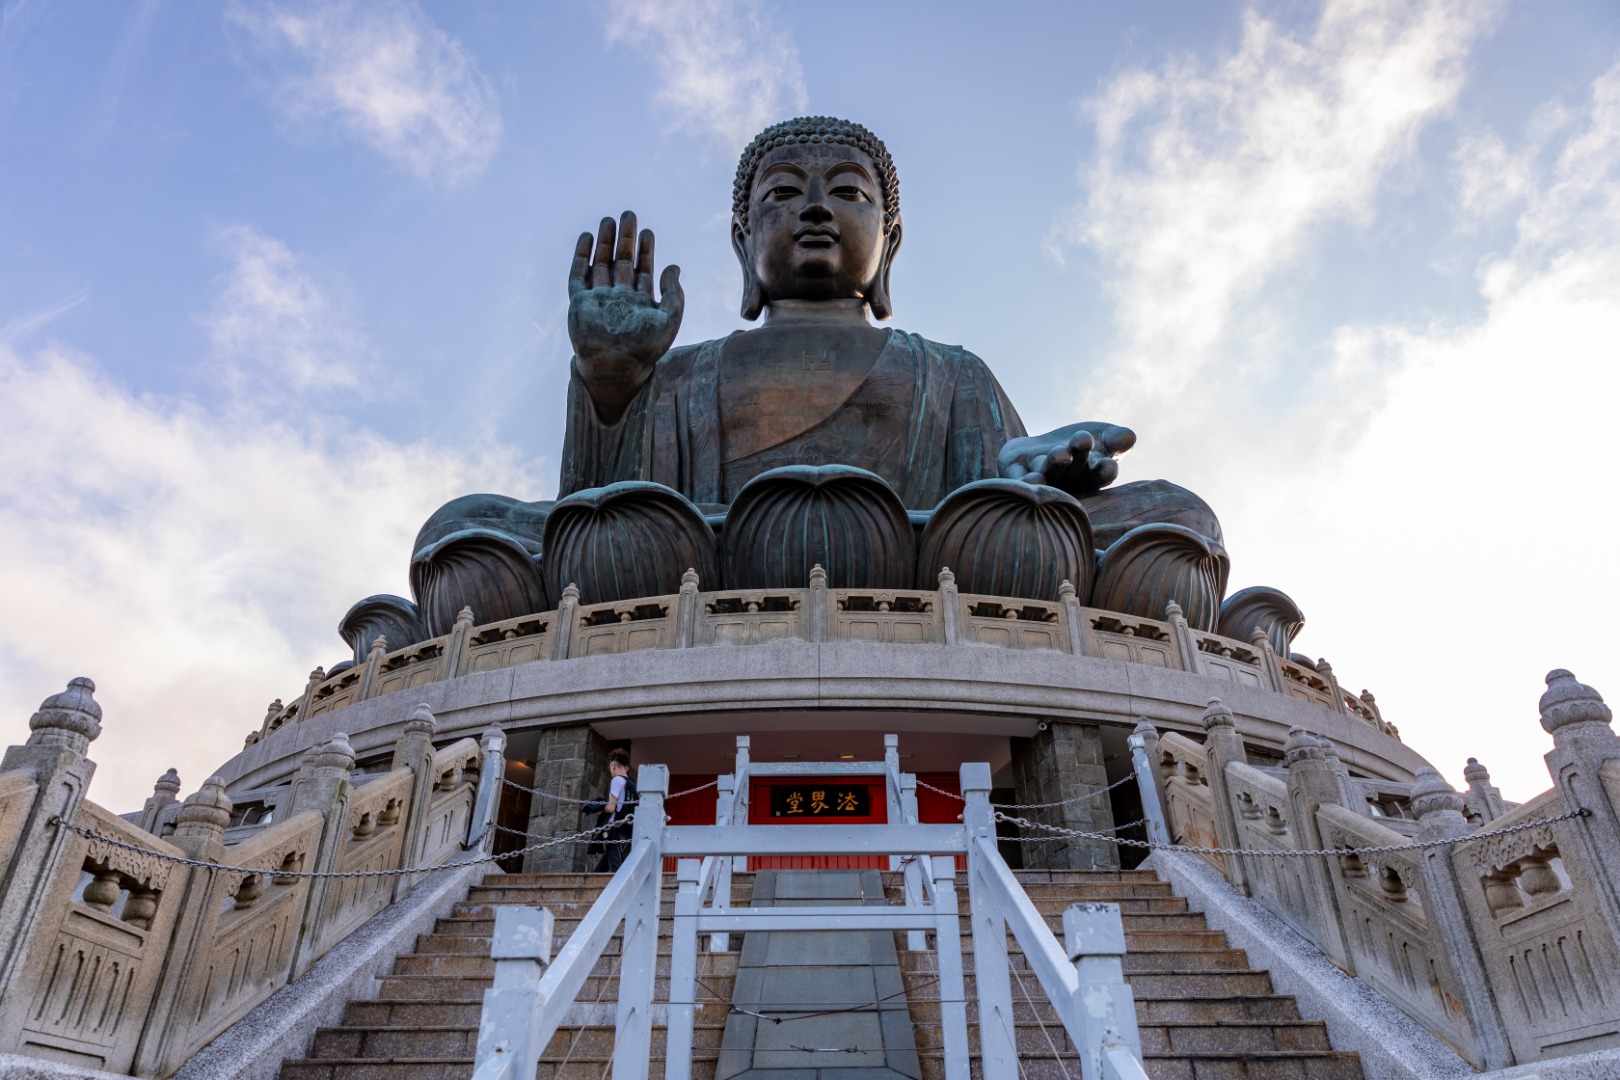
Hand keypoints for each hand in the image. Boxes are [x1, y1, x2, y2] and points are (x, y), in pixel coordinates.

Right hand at [568, 211, 683, 421]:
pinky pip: (578, 275)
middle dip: (625, 239)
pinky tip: (587, 238)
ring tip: (608, 220)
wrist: (615, 366)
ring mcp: (598, 300)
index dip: (646, 250)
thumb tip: (673, 267)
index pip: (643, 270)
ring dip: (604, 243)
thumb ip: (674, 293)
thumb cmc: (645, 348)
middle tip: (628, 215)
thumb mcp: (670, 319)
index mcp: (640, 303)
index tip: (647, 232)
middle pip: (621, 262)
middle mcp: (618, 298)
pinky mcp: (579, 303)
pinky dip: (582, 256)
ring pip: (600, 264)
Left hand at [998, 422, 1135, 495]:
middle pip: (1074, 470)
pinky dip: (1025, 481)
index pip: (1101, 475)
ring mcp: (1042, 479)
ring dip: (1055, 464)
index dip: (1105, 470)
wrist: (1041, 447)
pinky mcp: (1016, 473)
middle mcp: (1067, 482)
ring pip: (1049, 473)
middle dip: (1078, 455)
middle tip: (1081, 441)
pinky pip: (1019, 480)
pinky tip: (1032, 479)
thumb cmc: (1080, 444)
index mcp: (1091, 475)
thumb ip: (1117, 439)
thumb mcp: (1103, 436)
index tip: (1108, 464)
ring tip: (1061, 453)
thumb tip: (1129, 437)